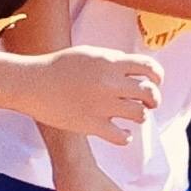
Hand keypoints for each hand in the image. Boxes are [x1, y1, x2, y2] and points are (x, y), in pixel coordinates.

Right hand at [21, 41, 168, 146]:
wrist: (32, 84)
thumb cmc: (58, 67)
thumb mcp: (88, 53)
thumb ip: (113, 60)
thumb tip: (135, 69)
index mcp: (110, 62)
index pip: (150, 67)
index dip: (158, 76)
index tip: (156, 82)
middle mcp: (110, 83)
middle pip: (150, 93)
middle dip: (154, 99)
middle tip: (148, 103)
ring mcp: (102, 105)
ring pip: (140, 115)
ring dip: (140, 116)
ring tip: (131, 116)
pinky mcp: (92, 125)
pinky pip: (123, 137)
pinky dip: (125, 136)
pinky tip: (120, 133)